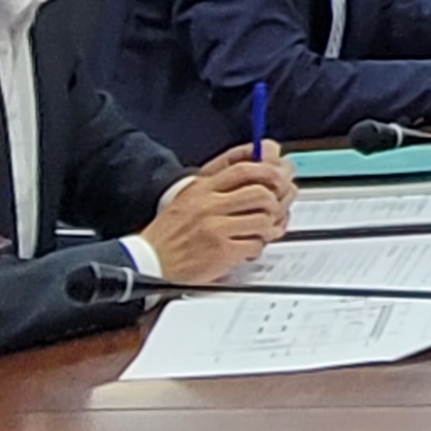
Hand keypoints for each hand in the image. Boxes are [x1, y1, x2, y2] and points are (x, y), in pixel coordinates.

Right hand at [145, 150, 292, 278]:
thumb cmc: (171, 232)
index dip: (269, 171)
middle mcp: (209, 205)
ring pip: (263, 219)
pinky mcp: (221, 251)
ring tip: (261, 230)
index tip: (280, 177)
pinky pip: (255, 244)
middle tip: (276, 209)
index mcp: (202, 188)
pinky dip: (257, 247)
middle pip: (260, 193)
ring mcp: (216, 228)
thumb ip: (220, 184)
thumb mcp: (189, 197)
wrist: (150, 261)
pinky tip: (248, 247)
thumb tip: (257, 170)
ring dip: (268, 226)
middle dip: (276, 201)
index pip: (244, 169)